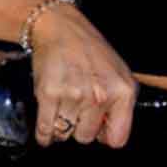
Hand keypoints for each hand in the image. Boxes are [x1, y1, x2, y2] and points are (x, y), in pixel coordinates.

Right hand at [29, 1, 137, 149]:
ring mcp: (74, 95)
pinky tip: (47, 127)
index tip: (99, 128)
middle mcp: (100, 96)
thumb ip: (120, 106)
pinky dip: (44, 134)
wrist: (61, 28)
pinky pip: (45, 131)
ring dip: (61, 125)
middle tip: (76, 107)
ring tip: (62, 106)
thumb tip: (109, 135)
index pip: (117, 138)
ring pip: (65, 134)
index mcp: (122, 91)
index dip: (105, 134)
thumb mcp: (119, 74)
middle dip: (80, 126)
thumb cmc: (89, 50)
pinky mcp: (49, 94)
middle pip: (86, 138)